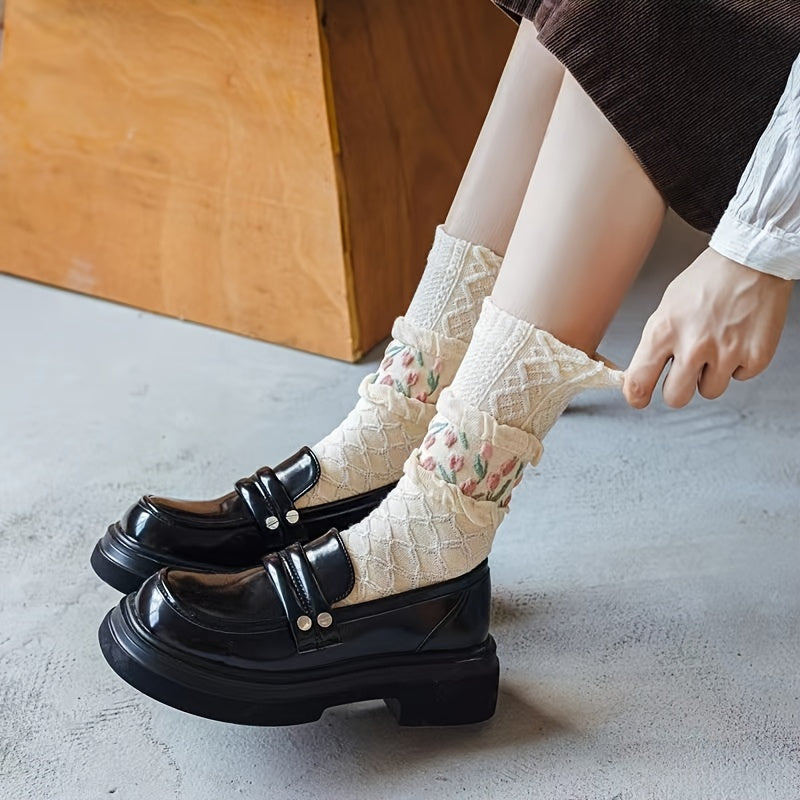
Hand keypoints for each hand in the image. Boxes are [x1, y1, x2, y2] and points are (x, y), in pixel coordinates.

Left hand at [624, 247, 792, 408]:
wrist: (751, 259)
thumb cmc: (707, 280)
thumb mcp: (666, 308)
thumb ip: (655, 343)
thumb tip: (642, 373)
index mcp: (663, 332)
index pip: (638, 383)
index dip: (637, 397)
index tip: (640, 399)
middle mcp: (693, 347)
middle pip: (675, 398)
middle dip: (677, 389)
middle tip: (684, 372)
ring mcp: (727, 353)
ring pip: (709, 391)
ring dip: (710, 375)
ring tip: (716, 345)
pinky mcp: (755, 356)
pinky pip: (740, 377)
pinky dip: (738, 364)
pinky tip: (738, 338)